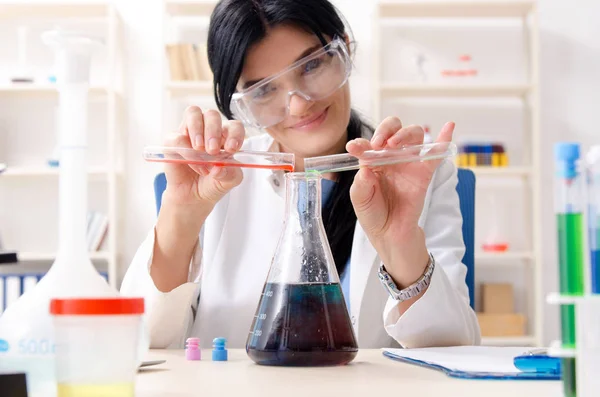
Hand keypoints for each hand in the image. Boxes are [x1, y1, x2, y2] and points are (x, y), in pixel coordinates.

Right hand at [162, 106, 243, 207]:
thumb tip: (219, 166)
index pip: (234, 125)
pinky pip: (176, 136)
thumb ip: (230, 174)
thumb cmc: (214, 183)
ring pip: (193, 113)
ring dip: (197, 129)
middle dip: (213, 130)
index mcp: (226, 137)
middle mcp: (208, 130)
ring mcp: (190, 133)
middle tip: (213, 150)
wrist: (194, 197)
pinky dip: (185, 150)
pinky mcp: (173, 142)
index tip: (231, 148)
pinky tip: (193, 164)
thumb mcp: (229, 181)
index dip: (234, 133)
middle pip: (212, 114)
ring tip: (200, 149)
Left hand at [348, 117, 454, 289]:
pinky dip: (443, 139)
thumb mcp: (360, 199)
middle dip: (385, 130)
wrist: (390, 235)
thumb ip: (361, 182)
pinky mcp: (424, 173)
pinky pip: (435, 154)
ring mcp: (409, 163)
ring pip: (413, 136)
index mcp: (372, 161)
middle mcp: (391, 158)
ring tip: (394, 143)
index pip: (369, 144)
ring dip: (404, 134)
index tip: (354, 148)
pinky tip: (449, 126)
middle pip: (393, 130)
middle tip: (378, 144)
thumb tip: (366, 166)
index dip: (362, 142)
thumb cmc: (373, 214)